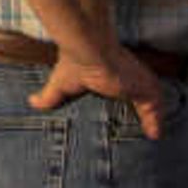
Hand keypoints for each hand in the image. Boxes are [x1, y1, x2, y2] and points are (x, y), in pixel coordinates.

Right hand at [28, 40, 169, 139]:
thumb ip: (49, 96)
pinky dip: (156, 122)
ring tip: (151, 137)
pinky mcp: (146, 89)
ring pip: (151, 106)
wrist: (87, 50)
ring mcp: (139, 84)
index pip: (123, 93)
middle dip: (141, 114)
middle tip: (140, 135)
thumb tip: (31, 103)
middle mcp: (128, 79)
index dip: (123, 105)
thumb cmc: (74, 62)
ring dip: (152, 119)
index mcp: (111, 77)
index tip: (123, 123)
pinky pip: (156, 110)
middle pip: (140, 100)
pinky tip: (155, 136)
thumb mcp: (60, 84)